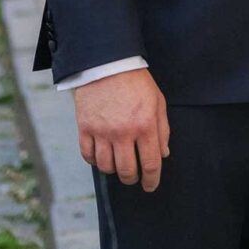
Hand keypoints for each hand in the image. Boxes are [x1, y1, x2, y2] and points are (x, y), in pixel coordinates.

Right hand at [74, 69, 169, 191]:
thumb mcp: (157, 102)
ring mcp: (102, 131)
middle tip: (134, 176)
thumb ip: (162, 129)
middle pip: (127, 171)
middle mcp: (123, 132)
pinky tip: (101, 156)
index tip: (150, 185)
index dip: (152, 180)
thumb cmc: (136, 82)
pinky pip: (88, 156)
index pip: (150, 164)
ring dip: (114, 170)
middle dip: (132, 178)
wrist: (109, 63)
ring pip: (106, 167)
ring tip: (118, 164)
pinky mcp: (85, 128)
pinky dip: (95, 161)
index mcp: (145, 125)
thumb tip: (162, 154)